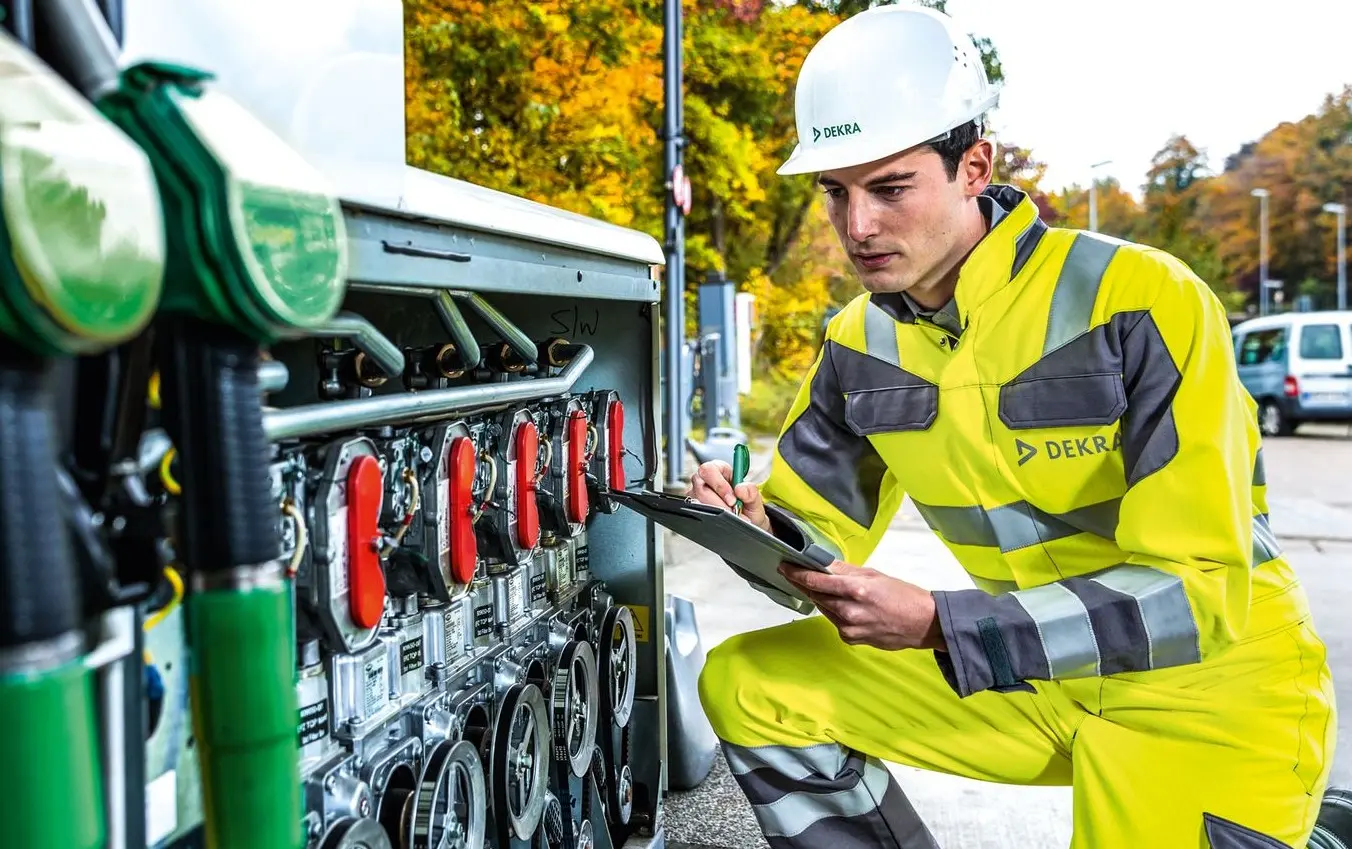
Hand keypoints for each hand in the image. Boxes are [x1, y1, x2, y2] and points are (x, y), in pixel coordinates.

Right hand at [687, 460, 771, 533]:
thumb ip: (751, 492)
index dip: (719, 485)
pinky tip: (721, 521)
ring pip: (696, 502)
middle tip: (732, 511)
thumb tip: (740, 488)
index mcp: (720, 469)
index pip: (710, 470)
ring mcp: (697, 494)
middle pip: (700, 487)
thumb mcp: (755, 499)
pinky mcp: (694, 508)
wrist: (747, 523)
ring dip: (714, 512)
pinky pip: (696, 513)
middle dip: (717, 502)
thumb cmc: (748, 507)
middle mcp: (705, 480)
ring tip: (730, 516)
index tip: (732, 500)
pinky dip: (710, 518)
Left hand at [779, 561, 944, 651]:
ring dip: (820, 597)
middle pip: (815, 595)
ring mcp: (849, 628)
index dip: (796, 573)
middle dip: (803, 583)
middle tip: (793, 572)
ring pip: (823, 608)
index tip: (784, 566)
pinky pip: (834, 622)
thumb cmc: (903, 596)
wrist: (923, 624)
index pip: (816, 580)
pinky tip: (844, 607)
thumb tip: (823, 564)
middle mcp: (849, 610)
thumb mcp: (874, 575)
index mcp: (856, 589)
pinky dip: (834, 612)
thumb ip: (846, 571)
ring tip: (821, 587)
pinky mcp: (850, 639)